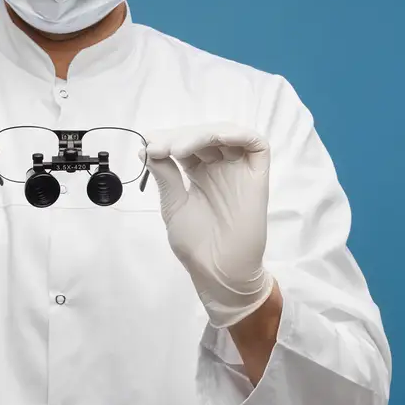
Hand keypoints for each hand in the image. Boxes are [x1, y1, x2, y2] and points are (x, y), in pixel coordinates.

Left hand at [143, 123, 273, 327]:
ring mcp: (239, 170)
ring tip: (177, 148)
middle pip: (202, 135)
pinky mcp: (257, 176)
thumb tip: (148, 148)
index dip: (167, 138)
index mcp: (199, 173)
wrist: (219, 271)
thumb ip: (165, 175)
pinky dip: (236, 133)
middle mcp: (220, 167)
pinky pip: (255, 144)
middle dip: (179, 136)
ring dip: (201, 133)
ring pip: (226, 134)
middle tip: (158, 147)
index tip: (147, 144)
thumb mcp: (174, 204)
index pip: (184, 143)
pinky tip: (214, 138)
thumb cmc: (197, 244)